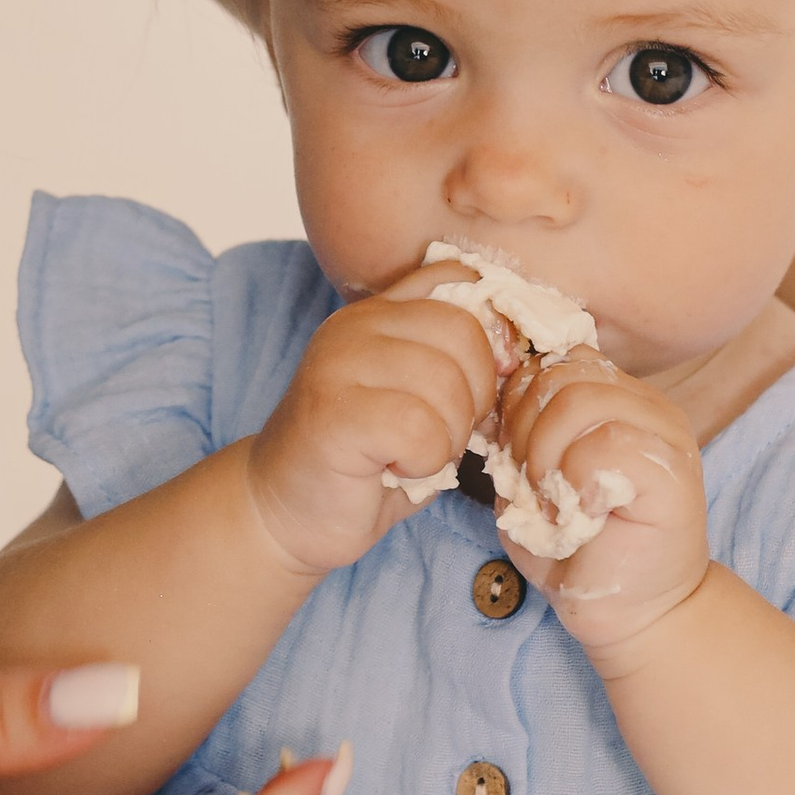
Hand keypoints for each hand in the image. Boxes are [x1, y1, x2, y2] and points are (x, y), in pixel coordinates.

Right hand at [245, 269, 500, 576]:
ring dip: (447, 438)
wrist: (282, 514)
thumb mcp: (415, 399)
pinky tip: (393, 468)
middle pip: (463, 334)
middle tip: (440, 435)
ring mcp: (337, 365)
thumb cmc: (362, 463)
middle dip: (474, 398)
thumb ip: (454, 364)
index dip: (491, 333)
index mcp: (378, 312)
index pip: (460, 279)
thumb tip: (512, 353)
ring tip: (411, 455)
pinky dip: (423, 463)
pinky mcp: (332, 414)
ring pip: (446, 385)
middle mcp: (354, 326)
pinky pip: (419, 430)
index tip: (483, 385)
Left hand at [499, 349, 710, 660]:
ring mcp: (666, 433)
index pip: (554, 359)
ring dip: (545, 455)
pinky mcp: (674, 472)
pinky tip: (579, 513)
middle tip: (529, 486)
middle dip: (523, 430)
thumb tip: (485, 404)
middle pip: (560, 373)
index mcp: (615, 398)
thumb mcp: (529, 483)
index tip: (513, 458)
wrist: (632, 616)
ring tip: (552, 502)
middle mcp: (646, 405)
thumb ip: (514, 437)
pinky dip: (575, 480)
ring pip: (580, 400)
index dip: (517, 402)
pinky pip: (606, 444)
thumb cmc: (579, 553)